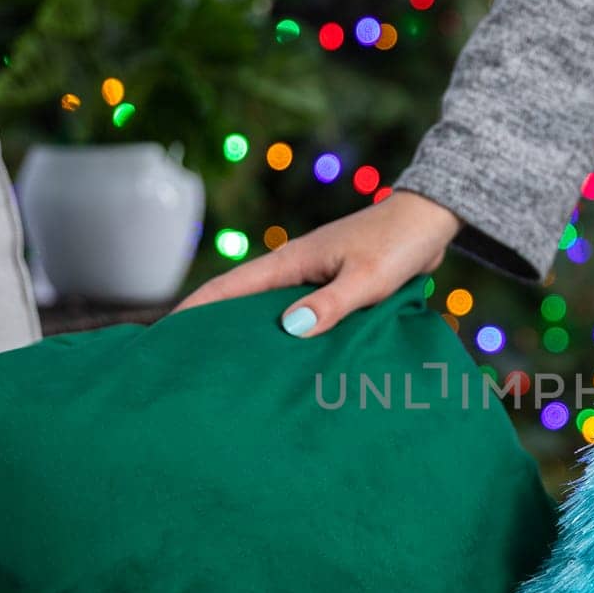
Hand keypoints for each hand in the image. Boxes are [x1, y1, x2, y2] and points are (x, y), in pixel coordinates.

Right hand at [173, 190, 461, 336]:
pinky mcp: (333, 287)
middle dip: (213, 328)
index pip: (229, 288)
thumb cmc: (398, 244)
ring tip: (230, 371)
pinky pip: (301, 315)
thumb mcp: (366, 278)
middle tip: (187, 364)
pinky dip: (288, 334)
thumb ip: (332, 304)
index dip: (195, 310)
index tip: (164, 334)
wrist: (429, 221)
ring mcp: (312, 278)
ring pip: (271, 312)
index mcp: (291, 262)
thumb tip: (290, 329)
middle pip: (241, 302)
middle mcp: (294, 269)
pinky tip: (288, 360)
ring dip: (252, 335)